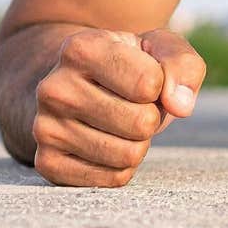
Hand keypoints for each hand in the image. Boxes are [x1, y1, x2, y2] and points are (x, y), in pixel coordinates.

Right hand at [31, 27, 205, 186]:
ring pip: (128, 155)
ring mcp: (45, 128)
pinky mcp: (47, 163)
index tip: (143, 76)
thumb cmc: (130, 64)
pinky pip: (112, 179)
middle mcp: (54, 88)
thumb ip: (182, 65)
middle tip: (133, 105)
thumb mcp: (160, 48)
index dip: (160, 85)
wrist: (79, 86)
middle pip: (141, 123)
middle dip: (151, 117)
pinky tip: (108, 143)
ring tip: (121, 123)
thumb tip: (180, 105)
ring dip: (139, 143)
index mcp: (80, 48)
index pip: (149, 83)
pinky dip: (123, 166)